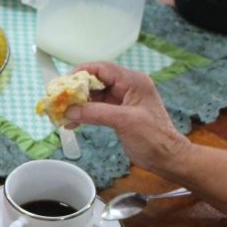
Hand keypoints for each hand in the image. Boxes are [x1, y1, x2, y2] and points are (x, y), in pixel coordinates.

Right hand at [69, 62, 192, 175]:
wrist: (167, 158)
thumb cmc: (153, 138)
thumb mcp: (124, 122)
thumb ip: (95, 113)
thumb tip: (69, 111)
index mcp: (133, 81)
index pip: (102, 68)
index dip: (81, 73)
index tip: (64, 83)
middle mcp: (128, 87)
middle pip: (96, 81)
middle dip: (77, 90)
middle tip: (59, 99)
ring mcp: (123, 100)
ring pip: (95, 96)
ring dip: (79, 104)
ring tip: (62, 113)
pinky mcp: (119, 113)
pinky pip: (97, 108)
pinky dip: (84, 114)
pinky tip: (72, 123)